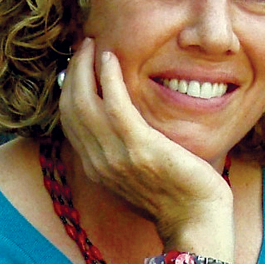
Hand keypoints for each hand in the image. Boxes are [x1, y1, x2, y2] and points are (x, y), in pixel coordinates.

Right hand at [59, 37, 234, 260]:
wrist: (196, 219)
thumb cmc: (172, 193)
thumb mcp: (134, 172)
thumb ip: (118, 149)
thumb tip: (116, 122)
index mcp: (95, 167)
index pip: (69, 120)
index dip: (68, 87)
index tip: (77, 64)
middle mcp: (97, 162)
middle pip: (71, 107)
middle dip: (72, 72)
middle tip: (83, 46)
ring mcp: (115, 156)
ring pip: (85, 102)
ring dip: (85, 67)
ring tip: (92, 44)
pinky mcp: (139, 146)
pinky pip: (115, 103)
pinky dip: (108, 77)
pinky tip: (111, 58)